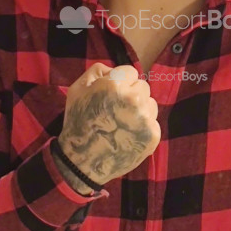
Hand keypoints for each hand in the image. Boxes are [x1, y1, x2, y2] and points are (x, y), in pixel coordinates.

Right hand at [58, 62, 160, 185]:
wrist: (83, 161)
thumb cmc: (78, 121)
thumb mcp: (77, 89)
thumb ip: (97, 71)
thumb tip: (115, 70)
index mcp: (114, 85)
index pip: (131, 72)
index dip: (121, 82)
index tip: (112, 95)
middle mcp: (133, 99)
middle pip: (143, 86)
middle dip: (131, 94)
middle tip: (116, 110)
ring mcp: (145, 118)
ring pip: (150, 103)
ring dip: (140, 109)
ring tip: (122, 123)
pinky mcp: (153, 135)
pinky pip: (153, 122)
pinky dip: (144, 127)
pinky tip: (128, 134)